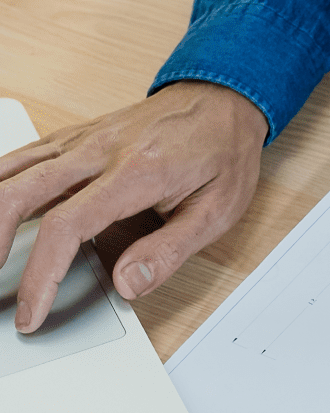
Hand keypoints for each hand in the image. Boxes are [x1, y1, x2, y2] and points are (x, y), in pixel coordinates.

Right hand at [0, 82, 267, 330]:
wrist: (223, 101)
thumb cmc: (224, 154)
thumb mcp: (217, 212)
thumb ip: (169, 252)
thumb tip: (127, 286)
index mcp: (135, 174)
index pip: (67, 227)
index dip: (40, 275)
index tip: (32, 312)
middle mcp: (99, 151)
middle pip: (20, 194)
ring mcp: (82, 140)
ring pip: (13, 172)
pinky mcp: (76, 136)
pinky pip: (24, 156)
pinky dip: (0, 181)